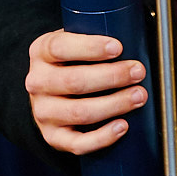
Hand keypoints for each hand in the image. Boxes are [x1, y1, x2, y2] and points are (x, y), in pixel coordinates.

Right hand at [24, 29, 147, 154]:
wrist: (49, 92)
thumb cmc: (71, 62)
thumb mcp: (73, 40)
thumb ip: (94, 34)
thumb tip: (133, 32)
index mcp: (41, 52)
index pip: (60, 47)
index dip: (91, 47)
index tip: (118, 47)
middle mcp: (38, 82)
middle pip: (74, 81)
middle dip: (112, 76)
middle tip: (138, 71)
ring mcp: (44, 112)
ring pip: (79, 112)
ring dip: (114, 104)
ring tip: (138, 96)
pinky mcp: (54, 137)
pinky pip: (78, 143)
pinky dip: (103, 137)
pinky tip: (122, 126)